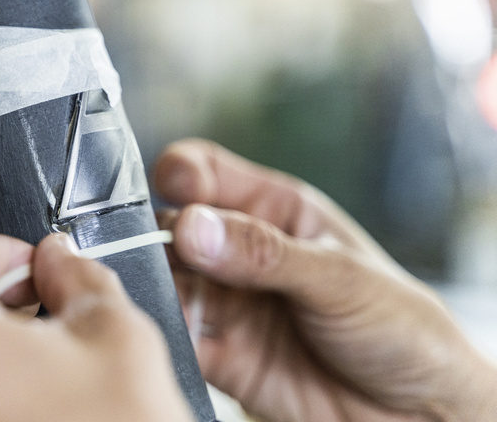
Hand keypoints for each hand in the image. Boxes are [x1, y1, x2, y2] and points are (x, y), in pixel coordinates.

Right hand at [154, 139, 496, 421]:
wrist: (417, 412)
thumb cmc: (399, 326)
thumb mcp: (339, 277)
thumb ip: (264, 252)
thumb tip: (192, 226)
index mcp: (273, 211)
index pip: (208, 174)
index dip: (181, 173)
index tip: (170, 187)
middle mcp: (241, 253)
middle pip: (174, 227)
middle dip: (157, 236)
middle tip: (165, 254)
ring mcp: (228, 303)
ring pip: (167, 282)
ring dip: (154, 286)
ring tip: (162, 294)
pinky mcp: (221, 354)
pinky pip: (177, 338)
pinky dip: (164, 335)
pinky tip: (170, 333)